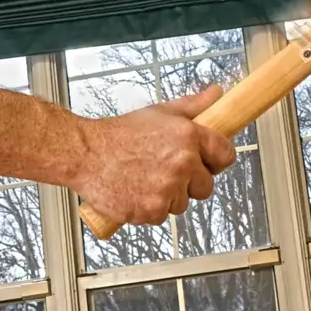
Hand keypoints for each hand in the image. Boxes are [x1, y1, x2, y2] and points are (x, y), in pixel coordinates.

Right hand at [74, 86, 236, 226]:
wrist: (85, 154)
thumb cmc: (118, 134)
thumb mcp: (158, 113)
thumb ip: (193, 106)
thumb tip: (217, 94)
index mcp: (188, 136)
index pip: (225, 156)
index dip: (215, 162)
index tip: (205, 164)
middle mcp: (182, 163)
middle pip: (205, 187)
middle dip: (189, 184)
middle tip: (165, 173)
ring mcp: (168, 189)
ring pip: (181, 204)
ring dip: (167, 197)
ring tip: (144, 180)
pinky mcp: (151, 210)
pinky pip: (160, 216)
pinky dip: (148, 209)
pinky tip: (135, 192)